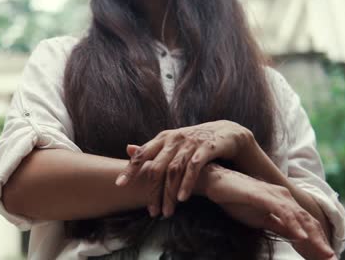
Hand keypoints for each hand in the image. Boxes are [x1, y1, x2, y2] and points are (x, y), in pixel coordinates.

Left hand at [116, 120, 253, 216]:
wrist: (225, 132)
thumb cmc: (193, 142)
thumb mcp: (171, 142)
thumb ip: (152, 149)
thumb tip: (127, 149)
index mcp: (162, 138)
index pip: (142, 154)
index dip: (130, 169)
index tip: (119, 185)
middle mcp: (173, 139)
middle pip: (157, 167)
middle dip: (153, 191)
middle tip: (151, 212)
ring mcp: (189, 143)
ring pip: (174, 170)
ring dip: (169, 193)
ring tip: (166, 212)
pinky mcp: (206, 148)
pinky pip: (193, 168)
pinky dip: (186, 184)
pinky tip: (182, 199)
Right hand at [203, 164, 335, 259]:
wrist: (215, 183)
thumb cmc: (235, 199)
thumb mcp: (260, 218)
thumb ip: (279, 226)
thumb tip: (297, 237)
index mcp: (283, 201)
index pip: (305, 222)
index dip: (317, 238)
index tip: (325, 256)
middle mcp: (282, 195)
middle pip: (307, 220)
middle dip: (320, 240)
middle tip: (330, 258)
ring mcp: (273, 194)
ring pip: (299, 216)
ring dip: (312, 235)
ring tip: (322, 251)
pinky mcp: (263, 195)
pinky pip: (282, 211)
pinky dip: (293, 224)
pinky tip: (301, 235)